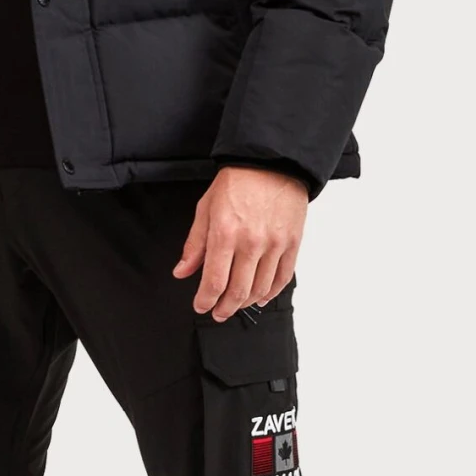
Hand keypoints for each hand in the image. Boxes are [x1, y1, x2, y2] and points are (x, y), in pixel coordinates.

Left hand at [171, 166, 306, 319]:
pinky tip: (260, 296)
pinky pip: (282, 278)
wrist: (272, 163)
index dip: (205, 301)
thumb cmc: (237, 182)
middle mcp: (251, 243)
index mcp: (225, 234)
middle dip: (224, 308)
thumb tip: (182, 271)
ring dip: (245, 303)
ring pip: (260, 289)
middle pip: (237, 291)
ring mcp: (274, 245)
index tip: (201, 306)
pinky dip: (270, 293)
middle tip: (218, 312)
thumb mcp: (206, 209)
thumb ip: (195, 245)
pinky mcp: (292, 244)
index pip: (214, 282)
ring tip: (236, 304)